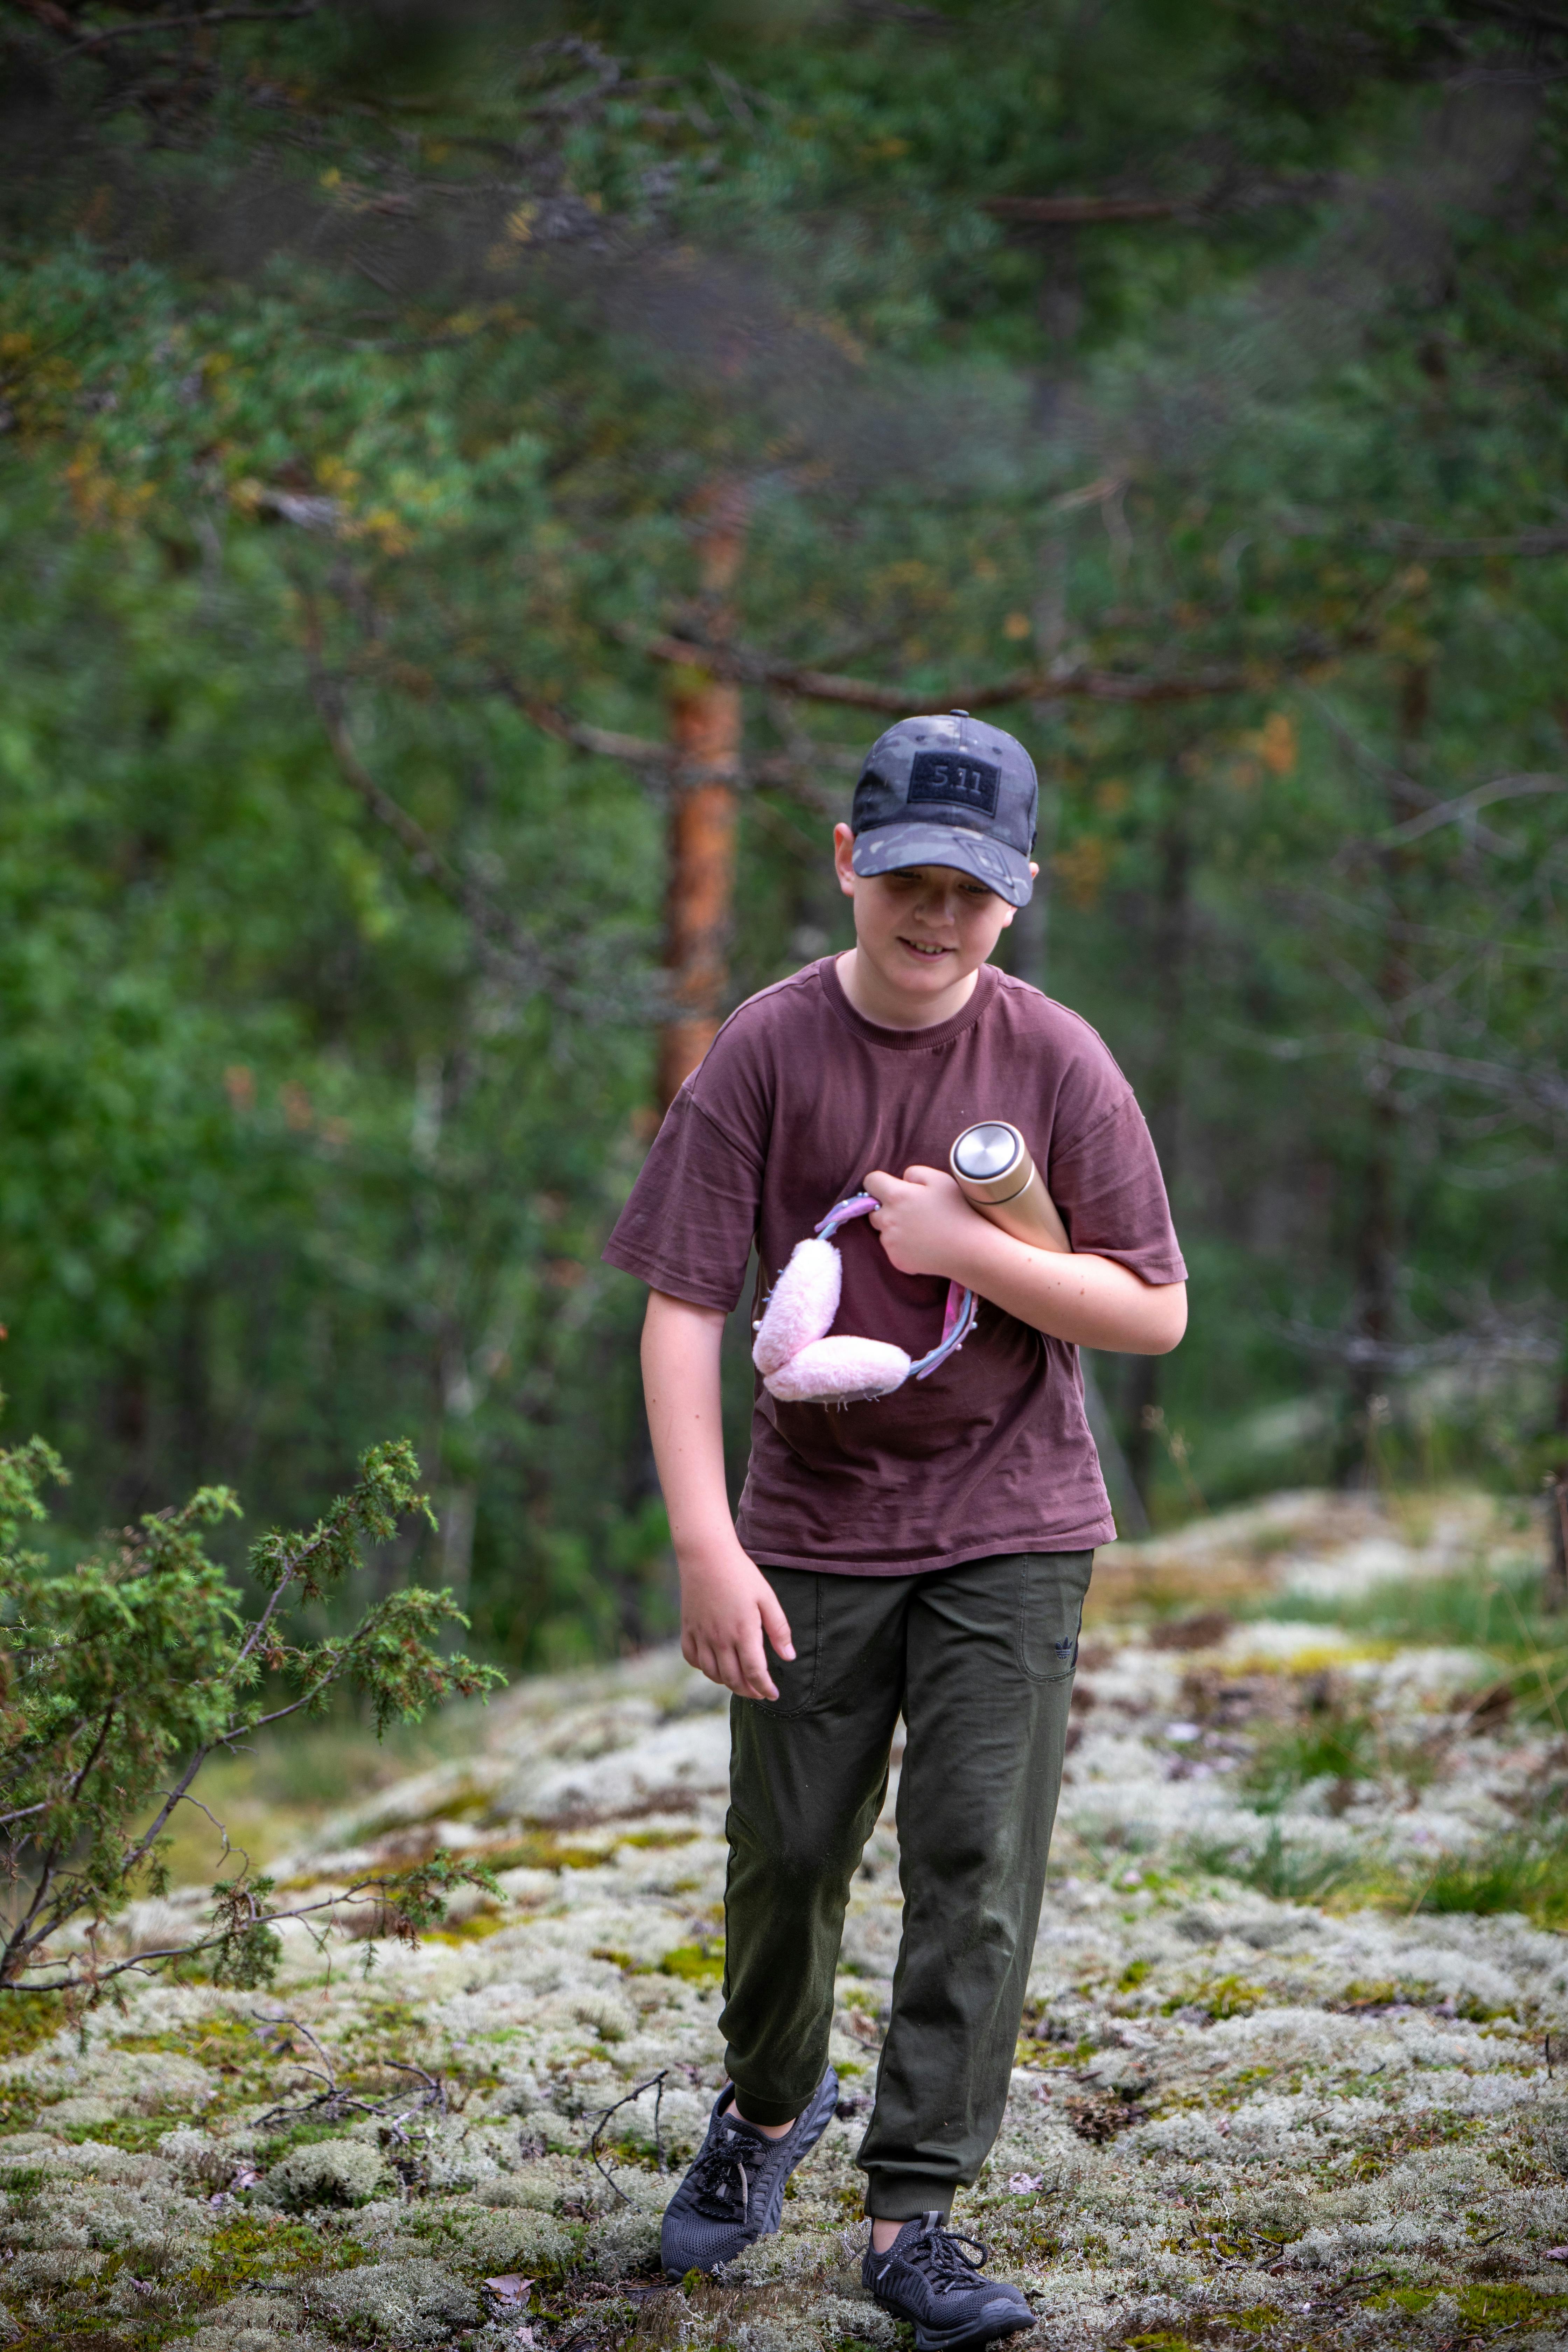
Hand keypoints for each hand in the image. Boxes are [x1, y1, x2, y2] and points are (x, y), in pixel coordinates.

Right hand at [680, 1541, 794, 1701]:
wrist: (706, 1555)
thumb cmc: (741, 1574)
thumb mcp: (767, 1598)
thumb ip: (779, 1630)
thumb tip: (789, 1657)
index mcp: (743, 1633)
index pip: (754, 1673)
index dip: (765, 1688)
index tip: (773, 1695)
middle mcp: (720, 1639)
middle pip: (733, 1679)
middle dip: (748, 1691)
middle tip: (758, 1692)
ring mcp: (701, 1635)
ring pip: (712, 1674)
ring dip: (727, 1683)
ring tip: (740, 1682)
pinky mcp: (688, 1628)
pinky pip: (692, 1659)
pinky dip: (704, 1668)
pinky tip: (714, 1666)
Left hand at [863, 1164, 978, 1279]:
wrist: (970, 1249)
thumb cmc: (958, 1211)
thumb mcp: (940, 1179)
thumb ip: (914, 1173)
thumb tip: (902, 1179)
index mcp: (897, 1196)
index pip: (871, 1181)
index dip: (879, 1181)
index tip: (890, 1187)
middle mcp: (888, 1219)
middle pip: (874, 1209)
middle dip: (887, 1208)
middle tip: (912, 1212)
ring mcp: (890, 1243)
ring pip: (883, 1231)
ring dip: (895, 1228)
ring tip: (921, 1230)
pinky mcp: (896, 1260)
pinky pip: (892, 1249)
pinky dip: (903, 1247)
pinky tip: (923, 1245)